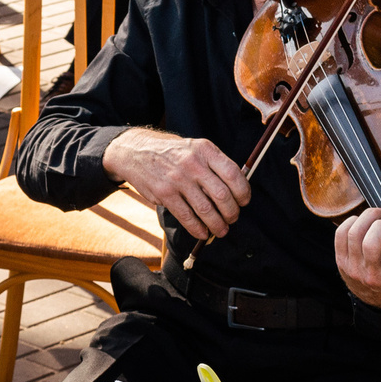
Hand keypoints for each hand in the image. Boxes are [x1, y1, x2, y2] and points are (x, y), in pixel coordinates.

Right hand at [103, 128, 252, 241]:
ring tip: (221, 230)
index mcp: (205, 150)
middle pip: (222, 195)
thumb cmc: (172, 153)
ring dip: (217, 224)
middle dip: (232, 212)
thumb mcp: (195, 148)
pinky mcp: (164, 193)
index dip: (243, 191)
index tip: (244, 201)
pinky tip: (203, 233)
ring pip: (206, 209)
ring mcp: (178, 179)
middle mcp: (193, 163)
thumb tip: (236, 191)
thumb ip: (214, 165)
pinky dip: (198, 229)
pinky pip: (187, 217)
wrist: (136, 151)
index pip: (233, 173)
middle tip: (232, 218)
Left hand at [335, 204, 380, 307]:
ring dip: (368, 218)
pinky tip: (363, 223)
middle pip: (371, 241)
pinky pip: (340, 234)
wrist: (376, 301)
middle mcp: (372, 276)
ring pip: (354, 234)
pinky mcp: (341, 261)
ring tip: (378, 219)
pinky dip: (352, 222)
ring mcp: (354, 268)